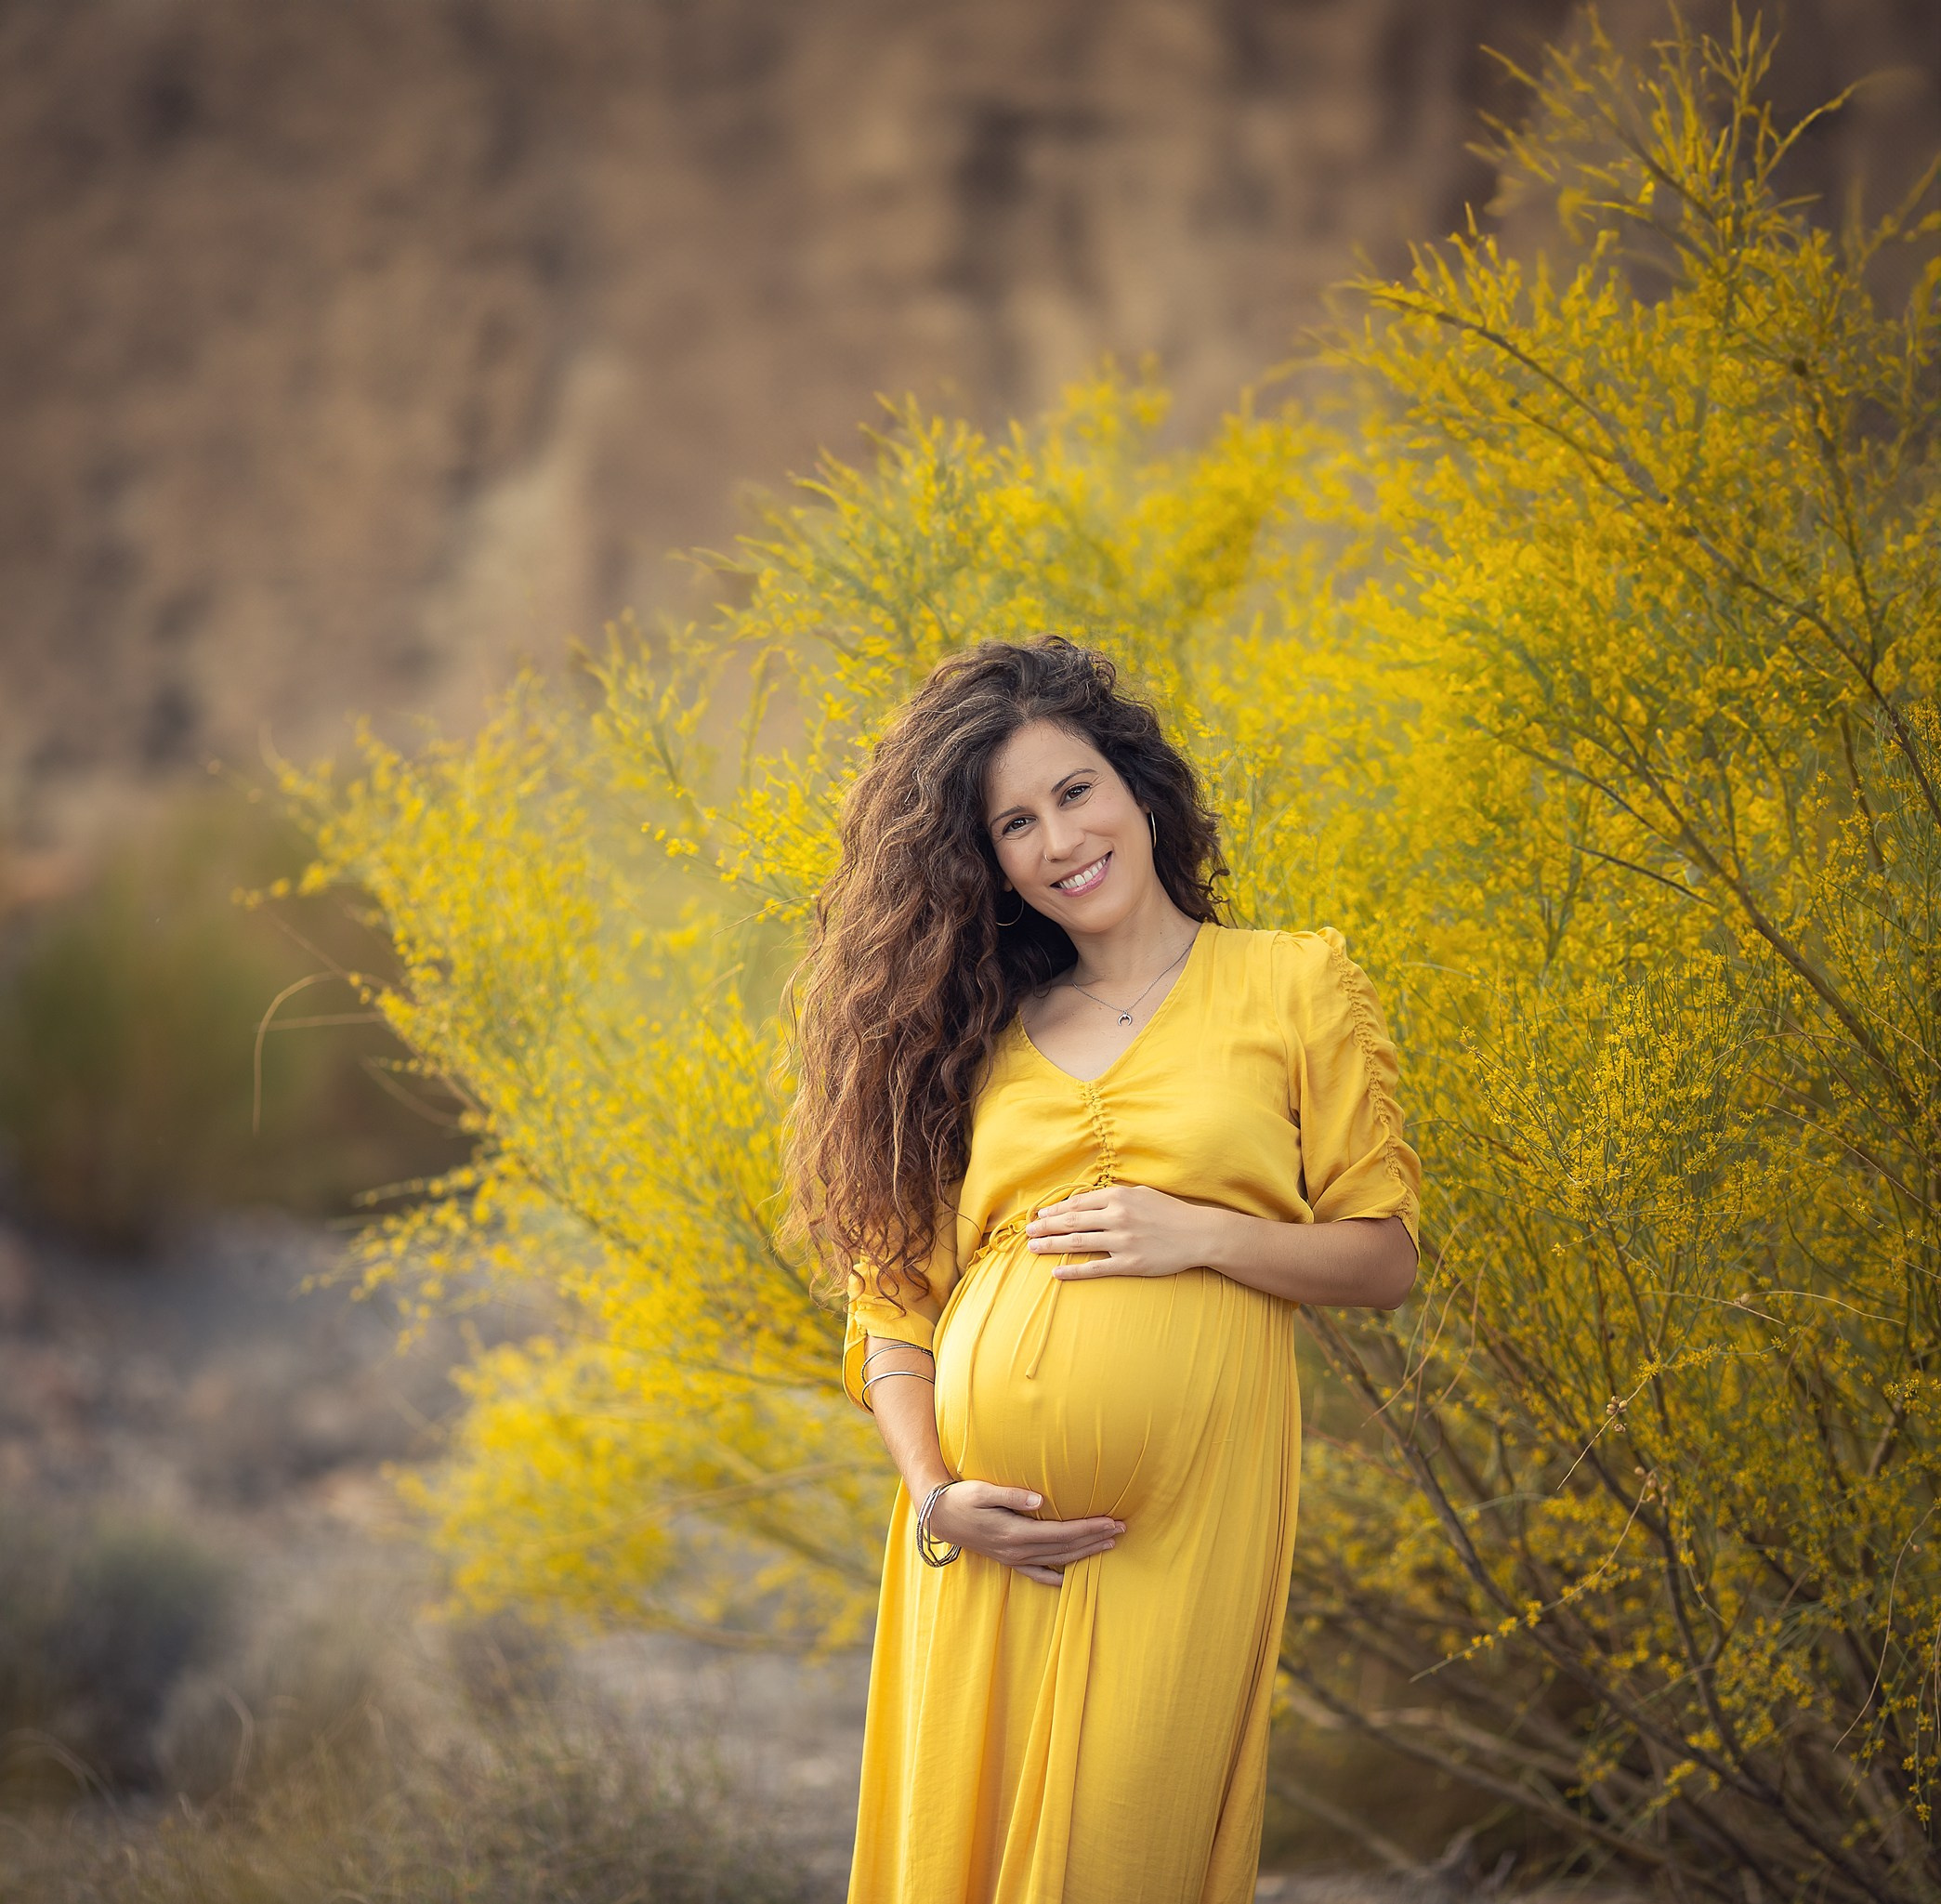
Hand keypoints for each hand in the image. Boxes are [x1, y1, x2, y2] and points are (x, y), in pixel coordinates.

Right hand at [926, 1479, 1124, 1586]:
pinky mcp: (1008, 1561)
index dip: (1089, 1528)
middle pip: (1065, 1548)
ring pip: (1057, 1560)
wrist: (939, 1518)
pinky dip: (1056, 1577)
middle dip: (1095, 1539)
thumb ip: (1011, 1495)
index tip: (1111, 1521)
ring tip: (1109, 1544)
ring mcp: (1013, 1559)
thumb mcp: (982, 1491)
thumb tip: (1040, 1499)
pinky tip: (1070, 1578)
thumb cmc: (961, 1498)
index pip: (1062, 1532)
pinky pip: (1037, 1574)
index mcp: (1015, 1533)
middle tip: (1122, 1529)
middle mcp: (1018, 1551)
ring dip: (1085, 1553)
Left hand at [1025, 1182, 1224, 1279]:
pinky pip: (1094, 1268)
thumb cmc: (1169, 1212)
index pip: (1077, 1203)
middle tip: (1028, 1232)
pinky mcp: (1129, 1264)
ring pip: (1076, 1244)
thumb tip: (1085, 1200)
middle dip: (1045, 1227)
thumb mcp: (1141, 1193)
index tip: (1039, 1215)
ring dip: (1051, 1246)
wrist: (1198, 1234)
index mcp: (1119, 1196)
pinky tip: (1056, 1273)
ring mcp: (1122, 1241)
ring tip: (1033, 1248)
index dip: (1054, 1210)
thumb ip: (1113, 1195)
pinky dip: (1072, 1271)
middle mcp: (1117, 1217)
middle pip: (1070, 1222)